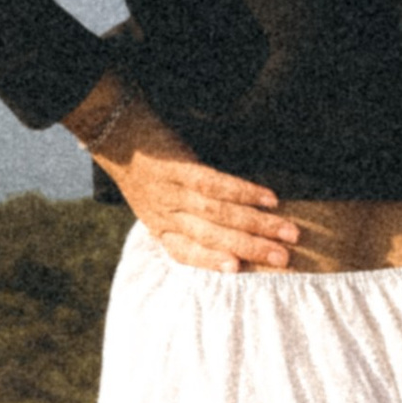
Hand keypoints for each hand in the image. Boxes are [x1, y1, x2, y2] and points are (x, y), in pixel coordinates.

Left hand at [62, 73, 299, 273]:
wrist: (114, 130)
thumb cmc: (141, 169)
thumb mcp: (153, 202)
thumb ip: (182, 218)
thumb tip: (229, 231)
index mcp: (158, 227)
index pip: (185, 253)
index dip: (211, 263)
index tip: (239, 272)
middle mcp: (164, 214)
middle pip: (211, 236)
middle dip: (250, 249)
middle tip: (284, 259)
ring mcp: (171, 191)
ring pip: (219, 214)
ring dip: (257, 224)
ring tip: (287, 231)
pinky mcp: (177, 167)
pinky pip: (215, 184)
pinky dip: (244, 192)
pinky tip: (268, 198)